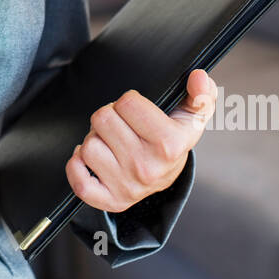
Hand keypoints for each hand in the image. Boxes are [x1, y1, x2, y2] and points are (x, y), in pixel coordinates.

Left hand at [65, 70, 217, 212]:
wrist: (166, 179)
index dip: (130, 102)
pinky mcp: (110, 201)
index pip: (126, 103)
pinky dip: (78, 166)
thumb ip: (201, 93)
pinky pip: (79, 181)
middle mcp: (148, 168)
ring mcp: (128, 187)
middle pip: (102, 119)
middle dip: (110, 117)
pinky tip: (93, 159)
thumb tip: (198, 77)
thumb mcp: (192, 116)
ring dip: (96, 140)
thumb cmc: (174, 140)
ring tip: (112, 143)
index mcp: (170, 144)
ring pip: (88, 145)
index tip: (139, 113)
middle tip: (123, 127)